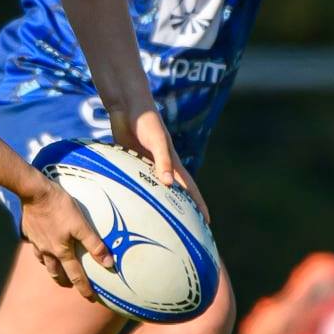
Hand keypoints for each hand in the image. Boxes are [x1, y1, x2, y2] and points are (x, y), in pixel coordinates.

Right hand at [20, 179, 112, 301]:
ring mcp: (36, 242)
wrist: (34, 192)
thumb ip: (95, 244)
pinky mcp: (29, 232)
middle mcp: (48, 251)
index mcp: (62, 251)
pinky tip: (42, 248)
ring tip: (57, 271)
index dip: (84, 288)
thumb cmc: (61, 207)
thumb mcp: (82, 225)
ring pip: (44, 263)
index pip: (76, 276)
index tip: (90, 298)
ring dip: (52, 270)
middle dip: (65, 281)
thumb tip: (108, 263)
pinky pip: (35, 248)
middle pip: (57, 273)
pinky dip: (40, 253)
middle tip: (72, 286)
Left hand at [108, 106, 208, 221]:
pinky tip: (134, 203)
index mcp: (172, 163)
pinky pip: (137, 182)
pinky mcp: (132, 161)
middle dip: (183, 210)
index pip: (189, 189)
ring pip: (156, 190)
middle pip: (175, 193)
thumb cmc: (145, 120)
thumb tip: (168, 184)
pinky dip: (139, 193)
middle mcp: (162, 166)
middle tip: (188, 229)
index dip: (199, 205)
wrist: (127, 104)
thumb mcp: (156, 140)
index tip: (207, 223)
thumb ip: (162, 161)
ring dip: (161, 205)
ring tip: (163, 223)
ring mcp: (147, 164)